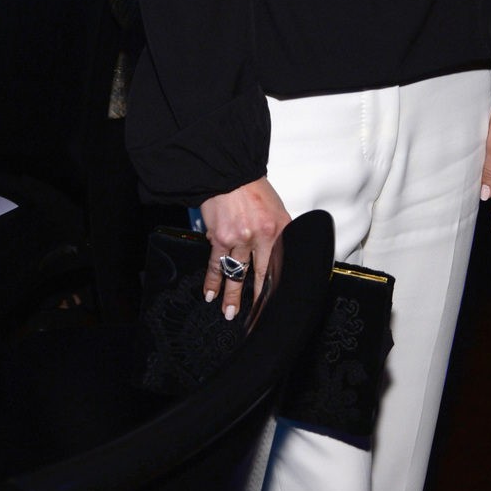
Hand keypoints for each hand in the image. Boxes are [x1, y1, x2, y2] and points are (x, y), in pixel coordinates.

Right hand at [200, 177, 290, 317]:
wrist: (230, 172)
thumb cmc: (253, 188)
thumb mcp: (276, 209)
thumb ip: (277, 233)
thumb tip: (274, 255)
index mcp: (280, 228)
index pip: (281, 264)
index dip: (277, 286)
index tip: (275, 303)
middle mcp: (261, 236)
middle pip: (261, 275)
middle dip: (258, 300)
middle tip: (256, 318)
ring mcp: (240, 238)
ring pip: (236, 274)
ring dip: (232, 296)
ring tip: (230, 312)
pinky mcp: (220, 238)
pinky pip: (216, 265)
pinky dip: (212, 281)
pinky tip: (210, 294)